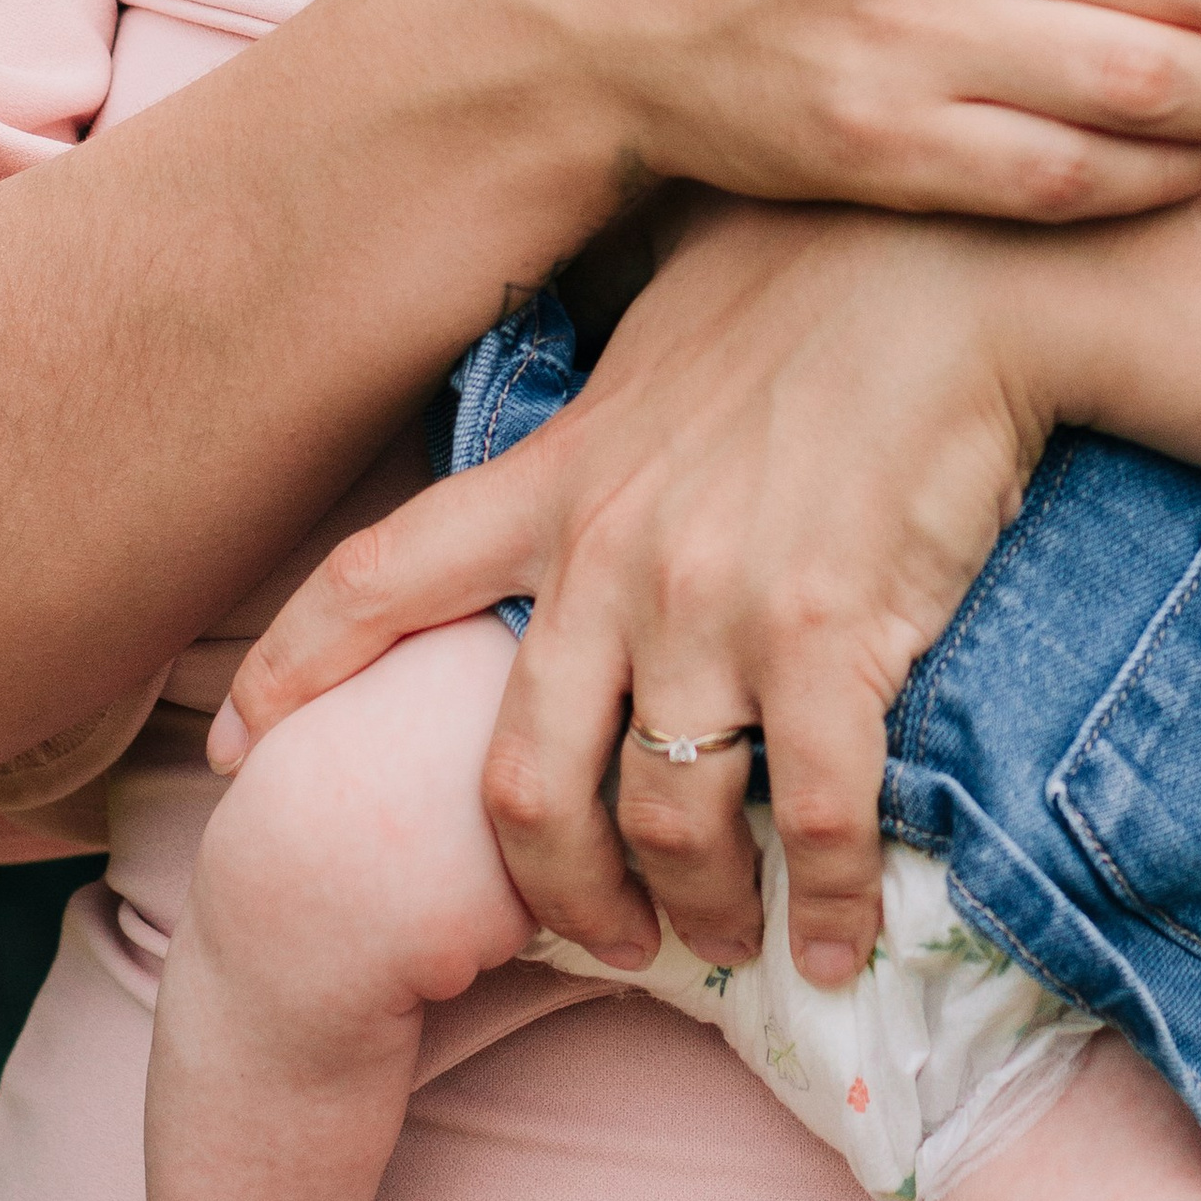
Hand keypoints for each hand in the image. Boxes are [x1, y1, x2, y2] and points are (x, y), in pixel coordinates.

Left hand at [215, 200, 1040, 988]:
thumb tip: (606, 416)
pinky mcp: (829, 636)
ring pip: (659, 824)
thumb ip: (614, 397)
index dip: (296, 672)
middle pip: (519, 780)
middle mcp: (615, 553)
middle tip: (604, 934)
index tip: (238, 750)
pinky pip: (812, 822)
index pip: (383, 577)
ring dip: (695, 908)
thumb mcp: (671, 314)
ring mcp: (716, 603)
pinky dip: (828, 904)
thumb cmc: (829, 260)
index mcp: (565, 473)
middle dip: (551, 889)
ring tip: (731, 935)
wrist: (962, 259)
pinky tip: (845, 941)